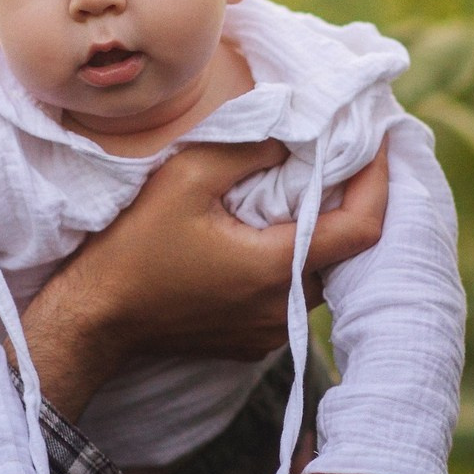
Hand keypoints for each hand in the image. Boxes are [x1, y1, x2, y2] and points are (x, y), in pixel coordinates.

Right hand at [21, 139, 389, 419]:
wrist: (93, 318)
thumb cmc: (133, 248)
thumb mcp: (186, 177)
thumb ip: (248, 147)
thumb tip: (293, 133)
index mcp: (277, 267)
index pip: (362, 226)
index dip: (379, 180)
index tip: (378, 140)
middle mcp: (283, 307)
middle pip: (344, 250)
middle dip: (348, 200)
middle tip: (341, 156)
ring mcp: (269, 331)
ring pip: (317, 273)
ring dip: (315, 231)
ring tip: (302, 188)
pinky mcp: (251, 340)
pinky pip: (289, 294)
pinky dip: (290, 259)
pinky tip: (264, 232)